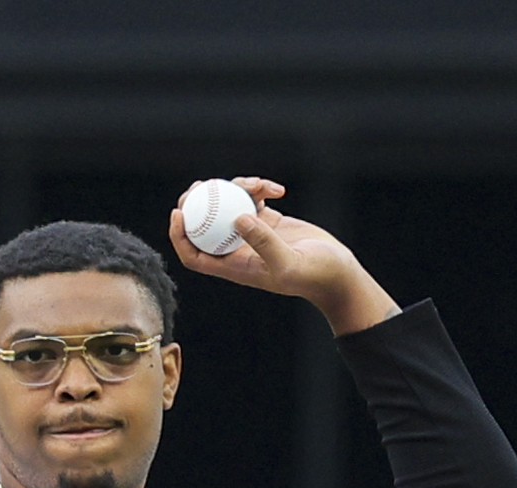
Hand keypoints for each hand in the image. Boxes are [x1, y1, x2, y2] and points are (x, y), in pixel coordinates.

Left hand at [168, 179, 400, 336]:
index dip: (180, 236)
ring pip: (229, 206)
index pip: (194, 255)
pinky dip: (261, 189)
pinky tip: (278, 189)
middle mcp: (239, 250)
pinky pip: (253, 198)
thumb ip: (264, 242)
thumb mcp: (288, 263)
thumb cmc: (314, 275)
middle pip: (204, 226)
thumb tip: (238, 218)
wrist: (337, 272)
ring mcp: (252, 234)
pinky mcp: (269, 221)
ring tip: (259, 184)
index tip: (178, 213)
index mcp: (234, 267)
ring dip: (238, 189)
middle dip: (197, 205)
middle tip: (202, 185)